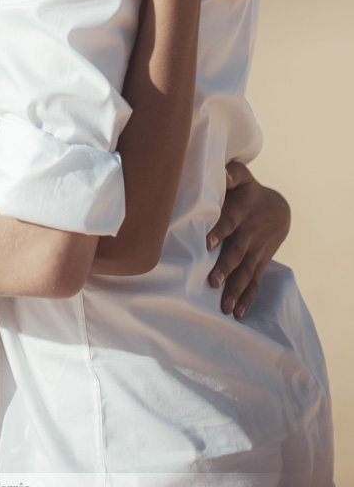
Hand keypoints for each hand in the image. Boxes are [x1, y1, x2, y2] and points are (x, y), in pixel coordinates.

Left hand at [206, 161, 289, 318]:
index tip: (206, 243)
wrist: (279, 211)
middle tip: (212, 282)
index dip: (218, 232)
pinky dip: (247, 299)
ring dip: (235, 289)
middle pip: (237, 252)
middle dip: (226, 267)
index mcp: (240, 212)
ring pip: (246, 272)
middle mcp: (248, 234)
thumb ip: (232, 174)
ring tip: (225, 307)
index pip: (228, 222)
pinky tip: (237, 313)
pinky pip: (254, 283)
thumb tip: (222, 173)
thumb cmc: (249, 192)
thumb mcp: (243, 177)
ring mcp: (255, 252)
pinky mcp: (259, 263)